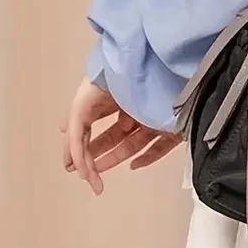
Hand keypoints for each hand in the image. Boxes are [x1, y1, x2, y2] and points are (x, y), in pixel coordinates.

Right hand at [62, 78, 181, 194]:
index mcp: (114, 91)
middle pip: (111, 133)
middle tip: (81, 172)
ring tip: (97, 175)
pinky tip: (134, 166)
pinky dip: (148, 157)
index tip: (70, 163)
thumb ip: (79, 111)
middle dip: (93, 153)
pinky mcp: (174, 125)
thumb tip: (64, 129)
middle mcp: (133, 103)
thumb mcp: (98, 89)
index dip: (78, 142)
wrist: (183, 73)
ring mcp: (154, 115)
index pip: (91, 119)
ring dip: (114, 158)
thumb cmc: (138, 73)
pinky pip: (161, 145)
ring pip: (132, 142)